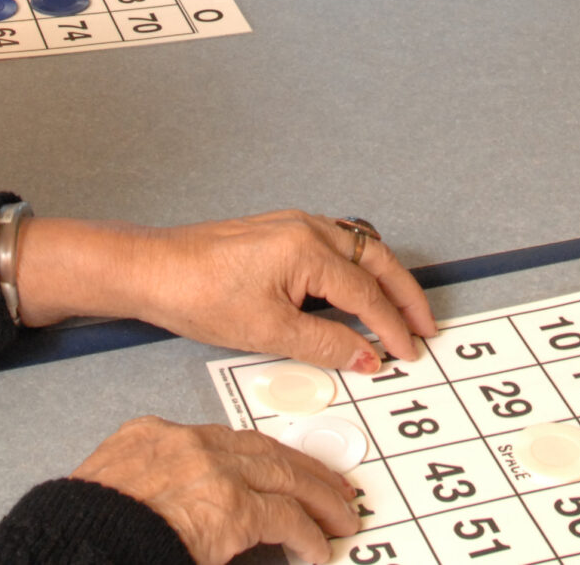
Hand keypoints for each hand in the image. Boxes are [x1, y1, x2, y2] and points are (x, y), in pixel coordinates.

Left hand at [20, 210, 440, 373]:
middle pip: (375, 258)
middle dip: (404, 293)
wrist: (154, 270)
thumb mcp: (268, 331)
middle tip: (425, 326)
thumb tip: (366, 356)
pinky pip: (336, 243)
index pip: (366, 292)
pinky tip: (356, 287)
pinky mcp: (279, 232)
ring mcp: (293, 225)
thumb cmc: (201, 295)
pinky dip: (358, 266)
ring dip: (384, 277)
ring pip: (358, 246)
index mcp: (309, 248)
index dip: (392, 326)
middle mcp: (308, 227)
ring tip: (400, 308)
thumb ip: (325, 343)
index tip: (409, 352)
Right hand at [74, 417, 357, 564]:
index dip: (263, 456)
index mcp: (153, 436)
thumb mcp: (117, 492)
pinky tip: (318, 549)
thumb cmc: (88, 531)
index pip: (225, 439)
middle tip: (332, 487)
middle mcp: (187, 443)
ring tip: (341, 518)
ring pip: (286, 476)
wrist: (79, 545)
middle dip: (304, 470)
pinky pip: (286, 518)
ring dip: (319, 498)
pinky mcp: (231, 506)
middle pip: (263, 449)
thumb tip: (186, 514)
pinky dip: (308, 534)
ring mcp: (212, 471)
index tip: (285, 468)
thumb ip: (156, 488)